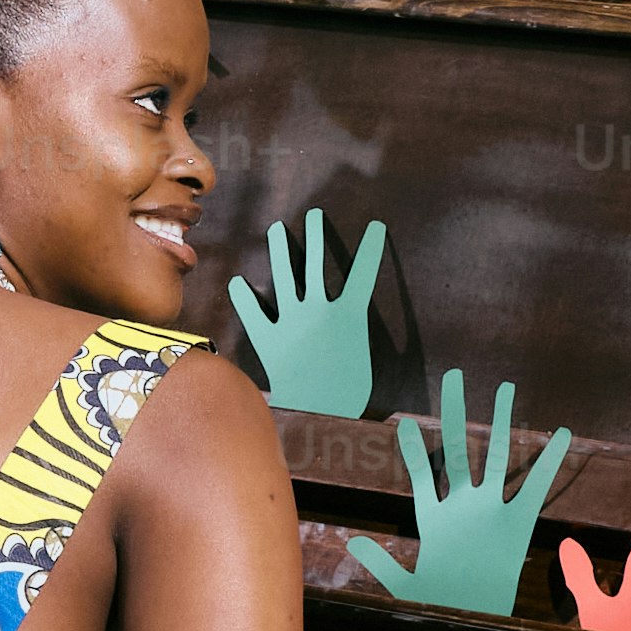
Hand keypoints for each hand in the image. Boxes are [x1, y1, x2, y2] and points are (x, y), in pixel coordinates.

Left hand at [229, 208, 388, 415]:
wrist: (322, 414)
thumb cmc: (354, 390)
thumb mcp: (377, 360)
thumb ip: (386, 335)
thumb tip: (390, 324)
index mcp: (349, 314)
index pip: (363, 273)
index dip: (371, 249)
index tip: (375, 228)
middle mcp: (319, 309)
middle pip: (317, 264)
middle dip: (317, 237)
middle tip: (315, 217)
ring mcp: (291, 322)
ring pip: (285, 276)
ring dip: (282, 250)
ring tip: (278, 231)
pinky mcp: (269, 339)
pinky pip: (254, 313)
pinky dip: (245, 297)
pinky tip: (239, 282)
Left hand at [353, 370, 569, 619]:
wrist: (479, 618)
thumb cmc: (443, 602)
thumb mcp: (406, 585)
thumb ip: (381, 564)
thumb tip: (353, 543)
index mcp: (434, 517)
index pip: (421, 473)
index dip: (412, 448)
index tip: (401, 422)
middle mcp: (463, 505)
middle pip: (458, 448)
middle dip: (456, 412)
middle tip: (455, 378)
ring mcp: (491, 510)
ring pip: (496, 457)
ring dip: (502, 423)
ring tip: (507, 390)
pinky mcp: (518, 524)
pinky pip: (536, 488)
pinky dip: (548, 463)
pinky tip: (560, 437)